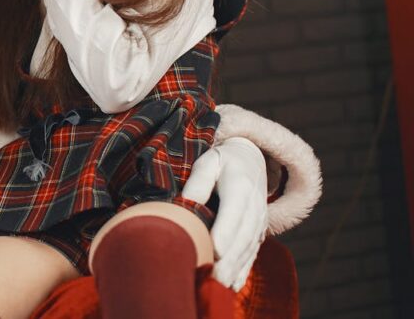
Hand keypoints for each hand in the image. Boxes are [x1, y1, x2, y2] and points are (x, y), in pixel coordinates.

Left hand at [182, 137, 268, 290]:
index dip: (226, 232)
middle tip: (214, 277)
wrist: (252, 161)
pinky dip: (243, 270)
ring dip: (235, 268)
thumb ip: (198, 181)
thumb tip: (186, 202)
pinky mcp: (259, 231)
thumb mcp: (209, 162)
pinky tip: (233, 286)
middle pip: (243, 236)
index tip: (214, 250)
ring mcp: (259, 221)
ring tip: (219, 285)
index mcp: (241, 187)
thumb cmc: (222, 161)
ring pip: (249, 248)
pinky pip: (253, 253)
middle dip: (230, 259)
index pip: (234, 211)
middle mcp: (255, 207)